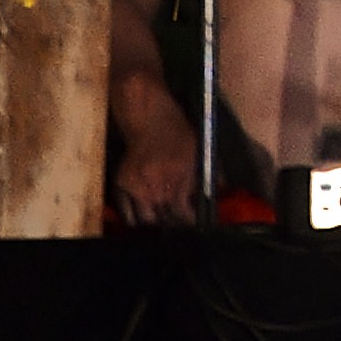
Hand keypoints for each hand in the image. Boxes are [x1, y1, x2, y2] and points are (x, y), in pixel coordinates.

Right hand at [111, 85, 198, 225]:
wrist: (149, 118)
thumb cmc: (178, 132)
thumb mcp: (200, 150)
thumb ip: (211, 173)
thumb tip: (219, 192)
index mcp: (179, 178)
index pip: (184, 215)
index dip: (189, 221)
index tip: (191, 221)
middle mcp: (157, 186)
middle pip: (166, 220)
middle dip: (174, 222)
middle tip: (177, 220)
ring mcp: (137, 188)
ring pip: (147, 220)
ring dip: (156, 220)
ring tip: (161, 216)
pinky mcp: (121, 185)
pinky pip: (128, 214)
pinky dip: (136, 218)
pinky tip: (145, 213)